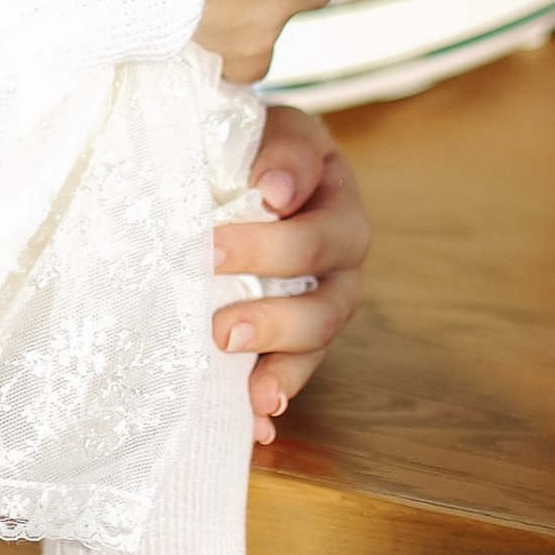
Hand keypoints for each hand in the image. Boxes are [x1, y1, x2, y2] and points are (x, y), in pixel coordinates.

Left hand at [214, 105, 369, 443]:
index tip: (212, 252)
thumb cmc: (248, 140)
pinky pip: (296, 367)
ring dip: (283, 367)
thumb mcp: (267, 128)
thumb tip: (274, 189)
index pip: (319, 230)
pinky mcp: (297, 328)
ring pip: (319, 339)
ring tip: (250, 394)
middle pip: (326, 298)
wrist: (237, 155)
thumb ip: (277, 152)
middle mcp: (343, 252)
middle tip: (219, 330)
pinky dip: (277, 395)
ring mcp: (324, 293)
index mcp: (335, 197)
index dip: (272, 246)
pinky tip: (256, 425)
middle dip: (274, 319)